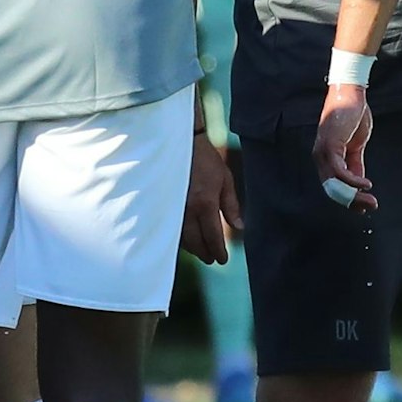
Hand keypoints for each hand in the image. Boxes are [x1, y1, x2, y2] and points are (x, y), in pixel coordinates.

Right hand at [182, 135, 242, 263]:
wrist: (180, 141)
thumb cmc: (206, 159)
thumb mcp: (225, 178)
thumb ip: (231, 205)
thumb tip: (239, 227)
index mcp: (205, 203)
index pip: (213, 236)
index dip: (218, 251)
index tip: (223, 259)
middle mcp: (187, 208)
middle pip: (195, 241)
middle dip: (204, 253)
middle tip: (211, 259)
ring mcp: (172, 206)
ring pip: (181, 236)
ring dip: (191, 247)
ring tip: (200, 251)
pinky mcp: (163, 202)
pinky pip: (170, 226)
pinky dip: (179, 236)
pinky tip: (184, 238)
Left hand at [312, 83, 377, 211]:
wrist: (352, 95)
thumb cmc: (353, 116)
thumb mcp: (356, 145)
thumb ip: (355, 162)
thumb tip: (359, 183)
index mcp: (326, 157)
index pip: (332, 185)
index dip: (348, 198)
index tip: (364, 207)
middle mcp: (320, 156)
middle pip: (332, 188)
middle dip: (352, 201)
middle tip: (370, 207)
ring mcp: (323, 151)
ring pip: (335, 184)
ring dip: (354, 195)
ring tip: (371, 200)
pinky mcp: (330, 145)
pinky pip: (340, 171)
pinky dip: (353, 181)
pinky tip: (366, 184)